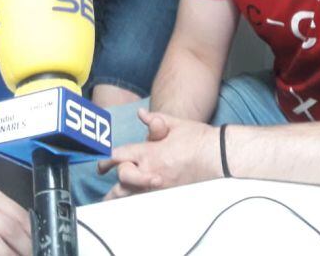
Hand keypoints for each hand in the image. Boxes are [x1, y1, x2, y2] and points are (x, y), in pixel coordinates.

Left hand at [97, 109, 219, 199]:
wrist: (218, 156)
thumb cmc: (197, 138)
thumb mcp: (174, 124)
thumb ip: (154, 120)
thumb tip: (142, 115)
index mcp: (149, 151)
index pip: (120, 156)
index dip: (107, 160)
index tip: (102, 164)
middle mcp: (150, 170)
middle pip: (122, 177)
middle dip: (113, 176)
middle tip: (106, 179)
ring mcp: (159, 186)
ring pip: (132, 195)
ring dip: (119, 196)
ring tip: (109, 199)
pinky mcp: (169, 195)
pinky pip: (146, 202)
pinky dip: (137, 202)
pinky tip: (131, 205)